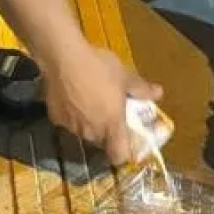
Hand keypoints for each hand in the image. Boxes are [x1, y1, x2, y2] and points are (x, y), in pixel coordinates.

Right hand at [43, 43, 163, 164]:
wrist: (64, 58)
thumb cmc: (99, 68)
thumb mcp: (125, 76)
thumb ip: (141, 89)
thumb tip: (158, 93)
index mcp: (112, 125)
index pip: (119, 156)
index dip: (125, 153)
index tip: (128, 141)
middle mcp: (92, 132)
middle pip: (102, 142)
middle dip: (108, 132)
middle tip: (111, 113)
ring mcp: (72, 127)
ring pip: (85, 132)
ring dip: (90, 123)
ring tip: (90, 102)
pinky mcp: (55, 119)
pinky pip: (69, 123)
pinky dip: (73, 115)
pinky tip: (73, 98)